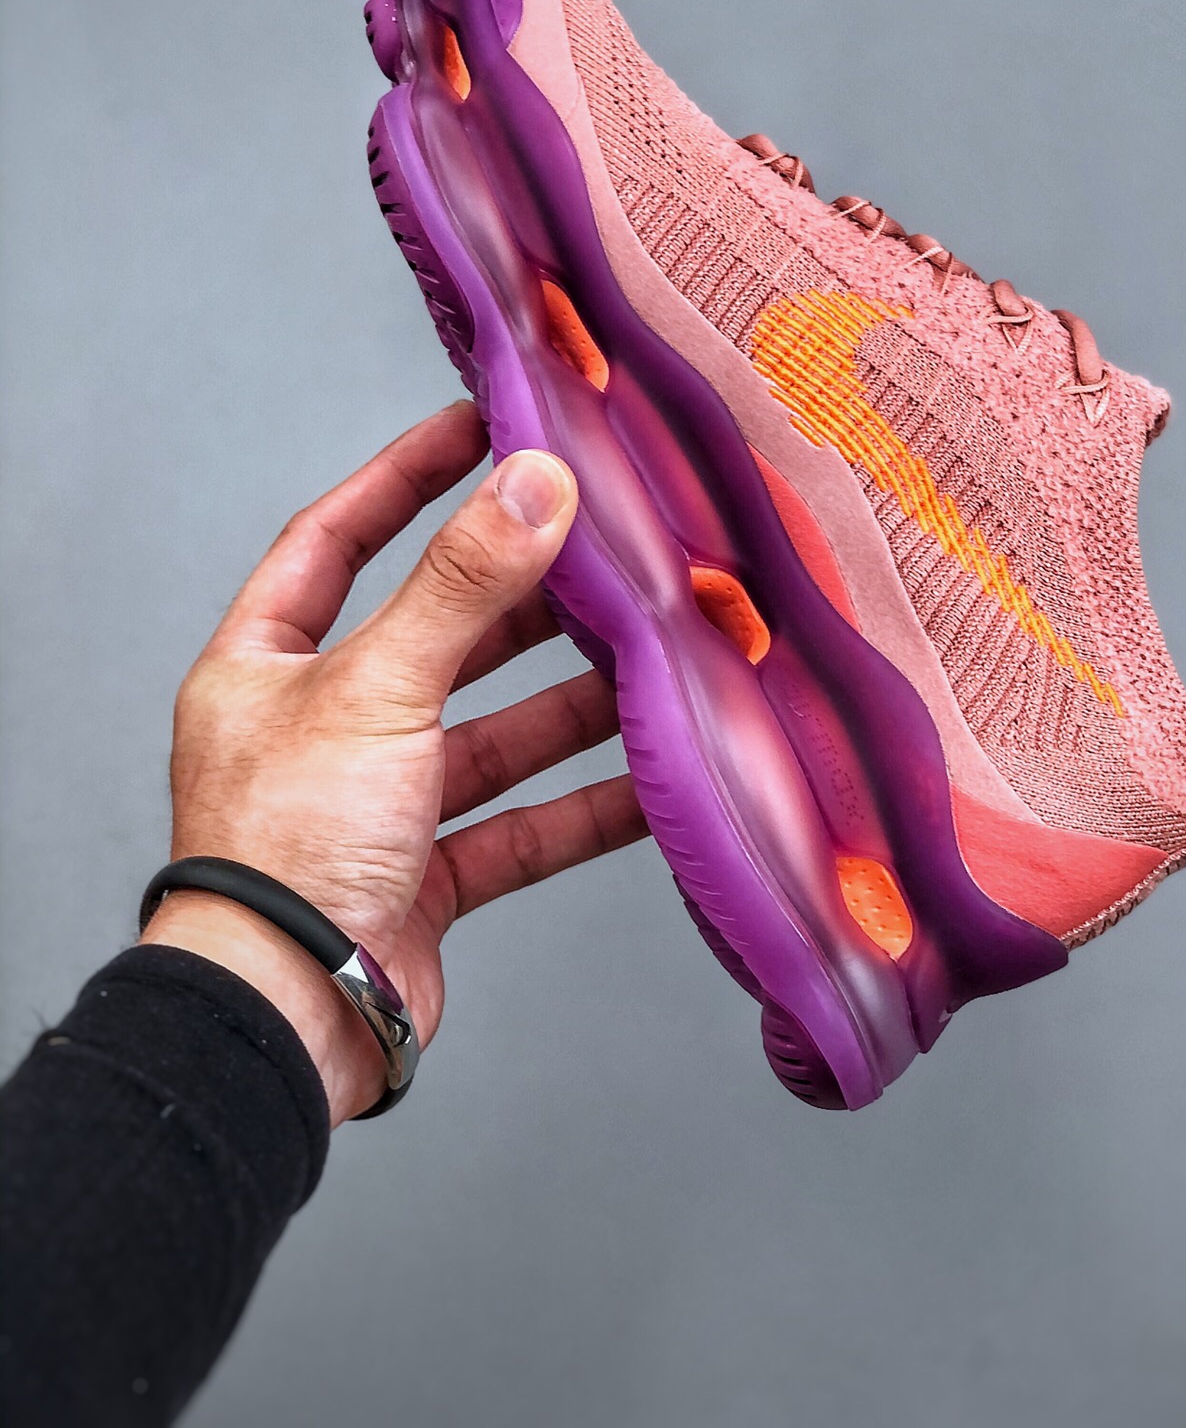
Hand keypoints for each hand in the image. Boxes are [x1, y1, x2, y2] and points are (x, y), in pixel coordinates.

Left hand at [141, 400, 646, 1122]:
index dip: (404, 478)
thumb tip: (536, 481)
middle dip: (520, 598)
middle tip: (604, 548)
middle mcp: (321, 728)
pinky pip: (523, 825)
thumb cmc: (289, 845)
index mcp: (268, 667)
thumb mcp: (377, 688)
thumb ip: (462, 586)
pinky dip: (587, 805)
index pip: (335, 540)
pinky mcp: (426, 878)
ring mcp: (377, 806)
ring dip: (570, 702)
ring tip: (654, 657)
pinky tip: (657, 781)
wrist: (287, 1019)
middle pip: (434, 637)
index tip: (479, 425)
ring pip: (491, 733)